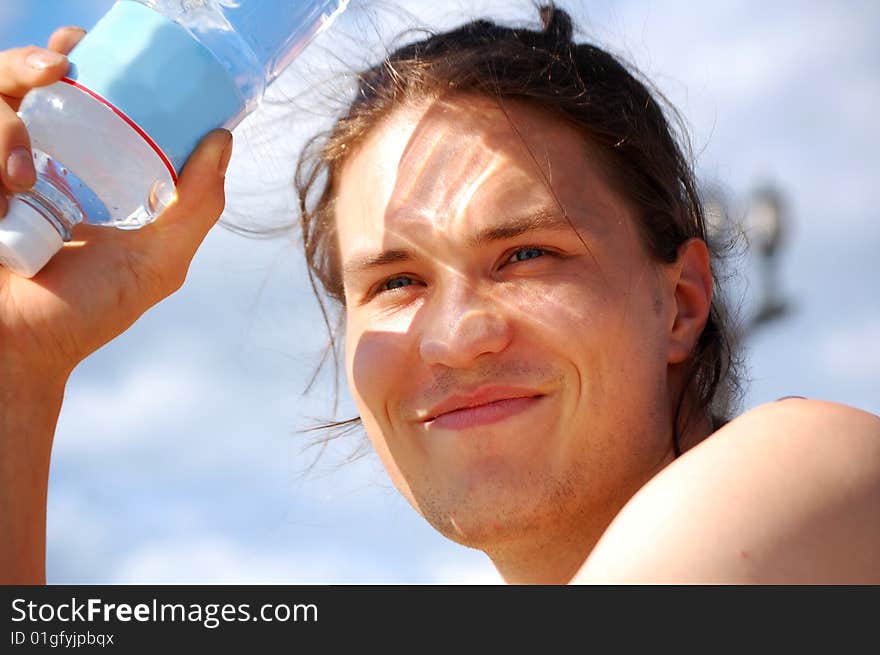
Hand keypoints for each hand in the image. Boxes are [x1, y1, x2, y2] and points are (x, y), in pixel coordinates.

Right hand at [0, 27, 232, 381]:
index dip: (71, 57)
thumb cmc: (87, 311)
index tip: (86, 46)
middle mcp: (25, 159)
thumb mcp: (157, 261)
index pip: (68, 91)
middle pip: (17, 77)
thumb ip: (196, 207)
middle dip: (30, 60)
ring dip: (5, 122)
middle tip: (58, 66)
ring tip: (22, 175)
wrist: (23, 353)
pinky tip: (9, 188)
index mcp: (74, 167)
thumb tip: (222, 141)